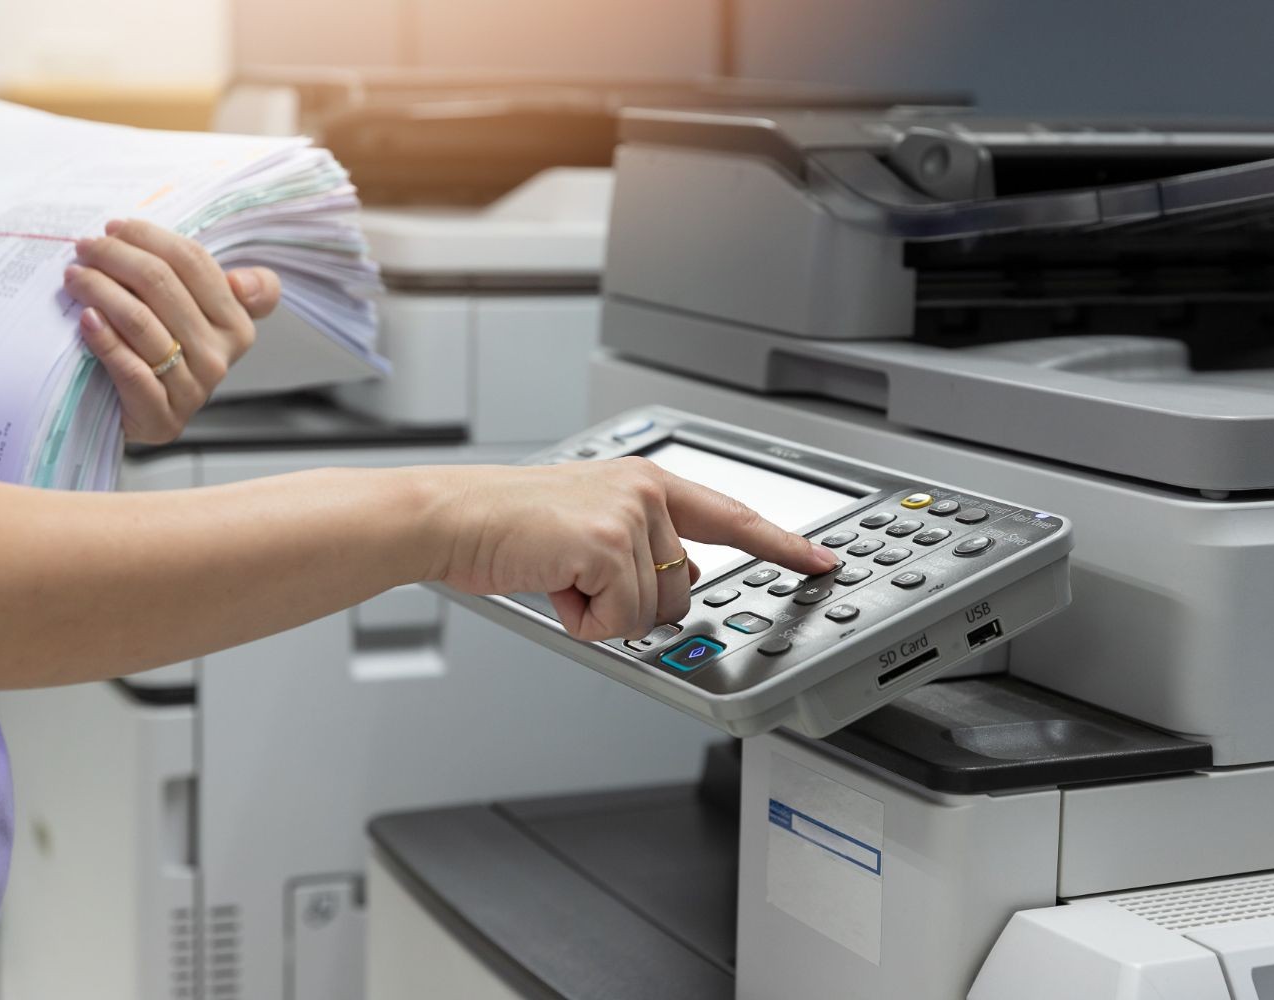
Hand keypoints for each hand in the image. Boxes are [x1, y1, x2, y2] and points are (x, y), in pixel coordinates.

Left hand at [63, 220, 281, 443]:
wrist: (138, 414)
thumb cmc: (161, 353)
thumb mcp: (199, 315)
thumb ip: (221, 286)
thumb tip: (241, 281)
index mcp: (237, 324)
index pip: (194, 263)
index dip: (150, 237)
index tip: (116, 229)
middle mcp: (220, 355)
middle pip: (161, 284)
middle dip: (115, 256)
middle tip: (84, 248)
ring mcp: (192, 388)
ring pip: (140, 321)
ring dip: (98, 289)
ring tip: (74, 277)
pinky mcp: (161, 415)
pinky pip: (129, 368)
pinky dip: (103, 339)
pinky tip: (84, 319)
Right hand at [429, 458, 838, 640]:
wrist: (454, 518)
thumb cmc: (509, 526)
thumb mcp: (590, 526)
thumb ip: (646, 547)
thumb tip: (684, 580)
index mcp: (647, 482)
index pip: (732, 516)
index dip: (782, 543)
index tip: (819, 561)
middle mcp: (646, 492)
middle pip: (684, 591)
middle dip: (633, 603)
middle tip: (580, 577)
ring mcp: (631, 516)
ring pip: (652, 611)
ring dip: (602, 611)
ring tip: (560, 575)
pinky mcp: (608, 544)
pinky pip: (620, 620)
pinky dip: (583, 621)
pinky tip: (553, 585)